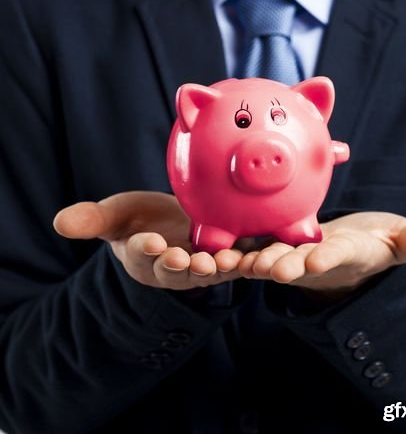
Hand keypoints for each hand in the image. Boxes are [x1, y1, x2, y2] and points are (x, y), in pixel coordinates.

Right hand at [53, 191, 244, 289]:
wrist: (173, 221)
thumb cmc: (139, 218)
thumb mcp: (114, 216)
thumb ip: (92, 220)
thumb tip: (59, 222)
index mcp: (146, 257)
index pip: (144, 256)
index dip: (147, 251)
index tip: (150, 243)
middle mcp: (177, 267)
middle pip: (183, 270)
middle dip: (189, 266)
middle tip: (196, 262)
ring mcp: (205, 262)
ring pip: (216, 268)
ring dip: (224, 266)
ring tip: (231, 260)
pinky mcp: (231, 252)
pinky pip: (245, 259)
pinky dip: (254, 257)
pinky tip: (264, 252)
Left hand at [238, 211, 405, 298]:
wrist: (347, 252)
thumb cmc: (375, 245)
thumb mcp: (400, 244)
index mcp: (343, 254)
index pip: (334, 257)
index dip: (324, 260)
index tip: (315, 263)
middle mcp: (313, 260)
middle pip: (295, 262)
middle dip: (282, 264)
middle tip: (267, 269)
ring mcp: (290, 255)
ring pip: (266, 257)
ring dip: (249, 261)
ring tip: (234, 262)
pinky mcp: (272, 246)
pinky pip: (249, 246)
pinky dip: (232, 248)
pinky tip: (212, 249)